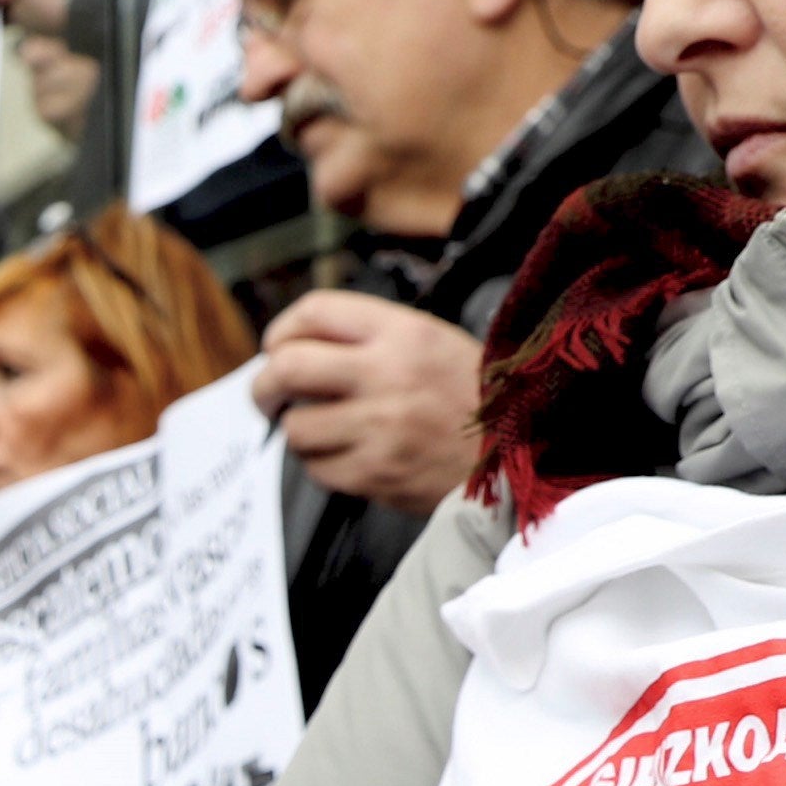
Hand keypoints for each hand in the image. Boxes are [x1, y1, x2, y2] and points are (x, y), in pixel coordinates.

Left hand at [255, 294, 487, 518]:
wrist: (520, 455)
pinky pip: (317, 469)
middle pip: (287, 368)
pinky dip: (321, 464)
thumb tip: (297, 348)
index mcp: (402, 332)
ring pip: (296, 427)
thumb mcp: (434, 341)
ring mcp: (380, 427)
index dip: (282, 331)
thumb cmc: (475, 398)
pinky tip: (345, 456)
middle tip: (269, 396)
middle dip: (265, 385)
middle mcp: (387, 374)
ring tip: (321, 430)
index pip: (313, 311)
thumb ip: (370, 337)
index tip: (277, 349)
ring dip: (298, 430)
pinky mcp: (376, 474)